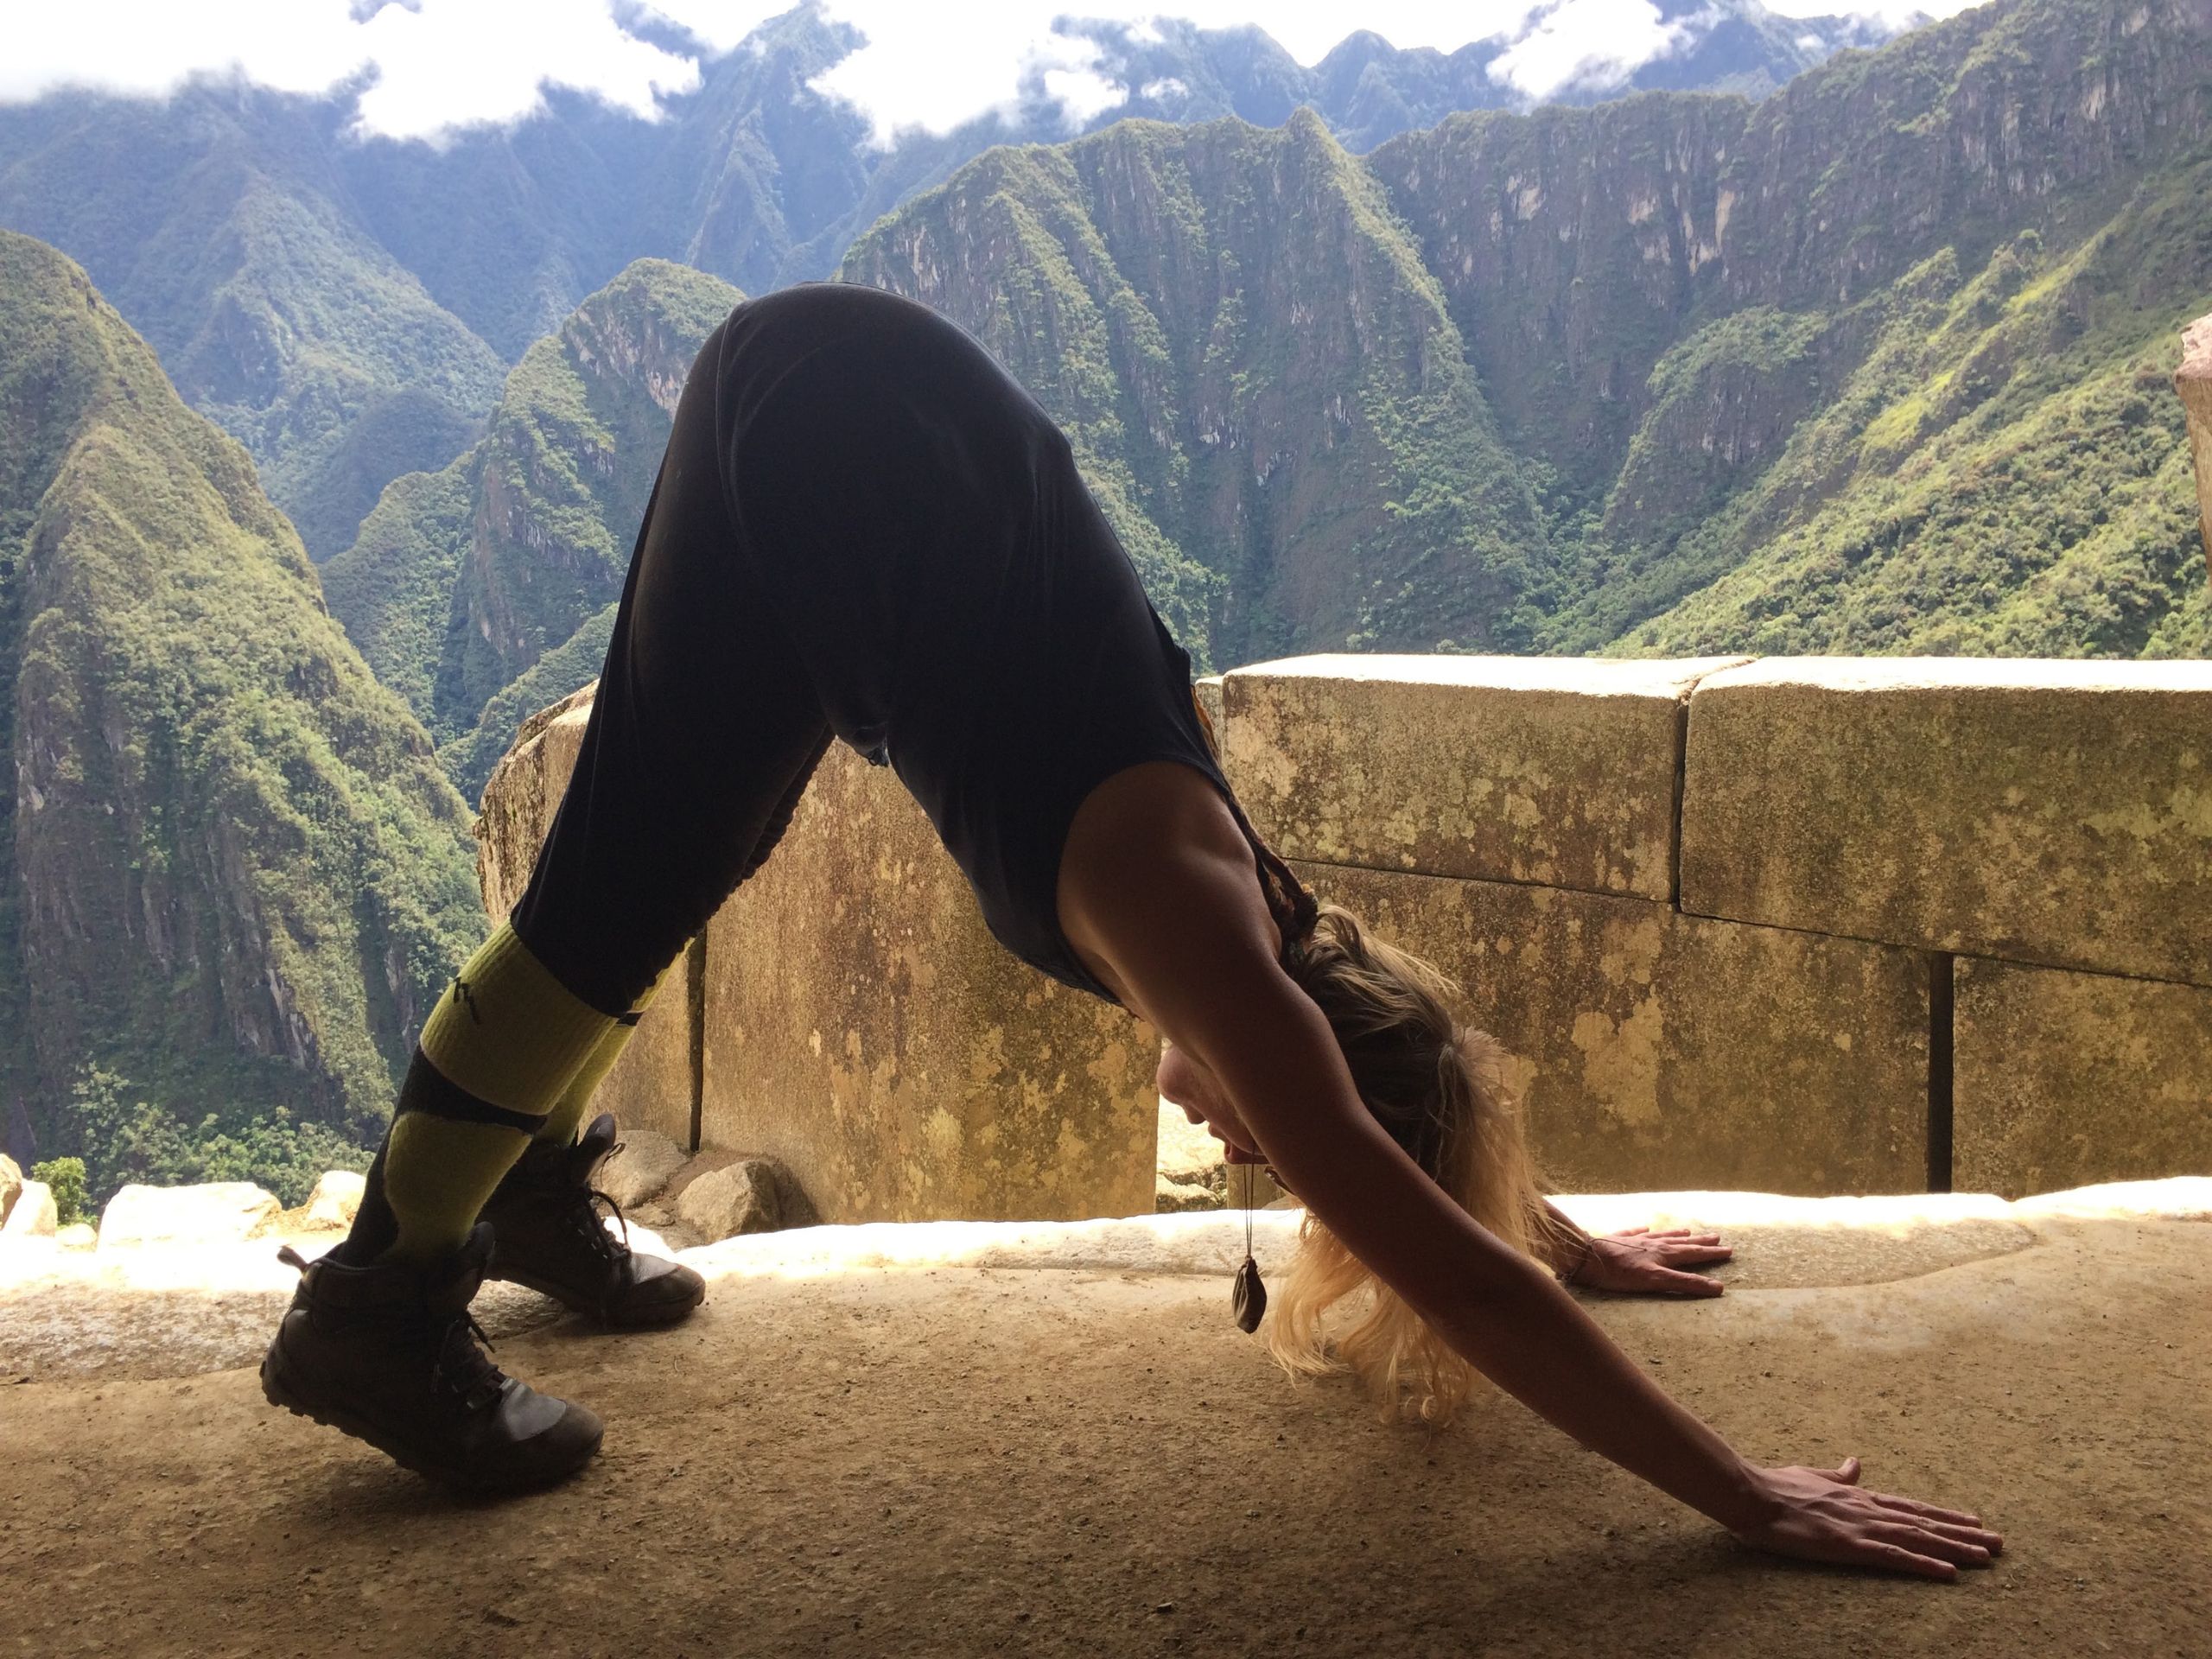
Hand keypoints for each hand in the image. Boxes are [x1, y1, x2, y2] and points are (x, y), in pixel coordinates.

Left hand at [1572, 1226, 1731, 1296]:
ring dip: (1676, 1234)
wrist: (1587, 1257)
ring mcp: (1635, 1240)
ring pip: (1661, 1235)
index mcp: (1664, 1255)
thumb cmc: (1621, 1273)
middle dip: (1700, 1242)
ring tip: (1687, 1230)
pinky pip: (1634, 1232)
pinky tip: (1644, 1226)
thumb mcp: (1656, 1281)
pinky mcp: (1617, 1240)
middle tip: (1716, 1237)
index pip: (1693, 1254)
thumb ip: (1686, 1284)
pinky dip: (1642, 1229)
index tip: (1728, 1250)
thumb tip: (1717, 1287)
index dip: (1711, 1253)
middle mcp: (1653, 1244)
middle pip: (1681, 1242)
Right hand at [1728, 1458, 2002, 1580]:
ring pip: (1918, 1537)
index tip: (1974, 1521)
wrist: (1752, 1493)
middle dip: (1964, 1534)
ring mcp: (1861, 1527)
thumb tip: (1855, 1464)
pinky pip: (1894, 1557)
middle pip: (1925, 1523)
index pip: (1911, 1507)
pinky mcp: (1849, 1545)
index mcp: (1858, 1497)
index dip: (1944, 1516)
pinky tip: (1948, 1572)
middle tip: (2000, 1544)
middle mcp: (1867, 1509)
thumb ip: (1837, 1476)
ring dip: (1955, 1548)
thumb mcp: (1811, 1476)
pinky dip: (1924, 1563)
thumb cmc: (1775, 1485)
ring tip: (1988, 1558)